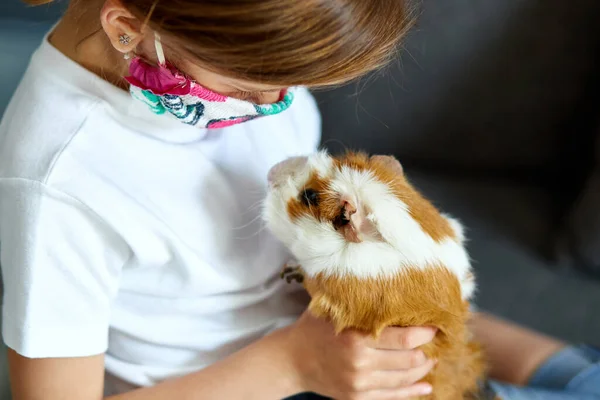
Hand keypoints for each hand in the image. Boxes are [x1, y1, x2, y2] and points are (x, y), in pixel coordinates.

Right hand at [283, 311, 436, 399]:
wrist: (291, 360)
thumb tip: (387, 281)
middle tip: (435, 343)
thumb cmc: (314, 327)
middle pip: (409, 361)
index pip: (404, 338)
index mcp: (356, 338)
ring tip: (430, 359)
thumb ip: (357, 299)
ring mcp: (359, 384)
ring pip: (404, 380)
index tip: (435, 326)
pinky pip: (392, 396)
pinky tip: (425, 386)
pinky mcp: (357, 397)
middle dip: (428, 352)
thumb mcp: (332, 307)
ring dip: (423, 370)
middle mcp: (360, 363)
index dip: (426, 333)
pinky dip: (412, 391)